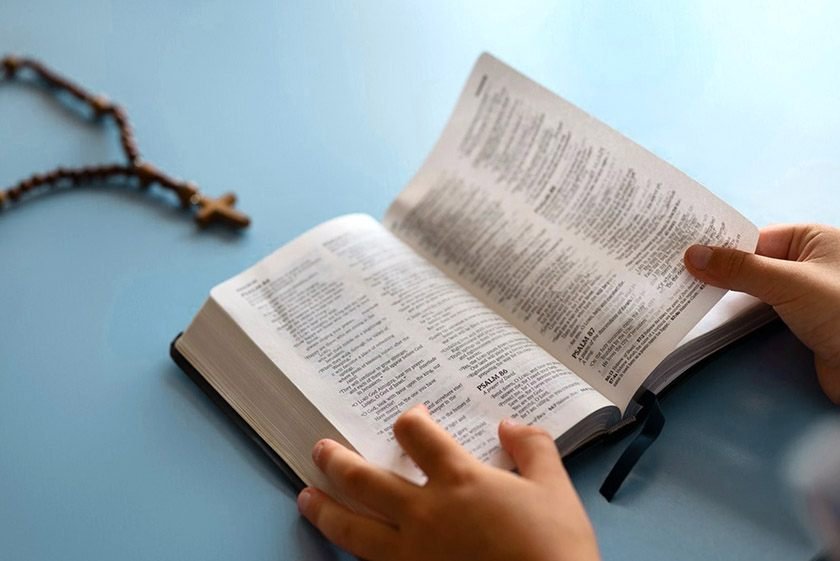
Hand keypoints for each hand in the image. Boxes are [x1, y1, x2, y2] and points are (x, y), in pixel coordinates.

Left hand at [297, 405, 600, 560]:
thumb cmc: (554, 545)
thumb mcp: (554, 488)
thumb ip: (533, 448)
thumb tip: (509, 425)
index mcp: (458, 479)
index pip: (416, 434)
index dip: (410, 419)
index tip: (411, 418)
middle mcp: (425, 512)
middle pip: (365, 480)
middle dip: (338, 461)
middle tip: (319, 450)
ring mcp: (412, 552)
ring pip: (353, 528)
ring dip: (325, 509)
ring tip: (305, 498)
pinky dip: (351, 555)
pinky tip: (344, 550)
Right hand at [684, 224, 839, 402]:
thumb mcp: (789, 283)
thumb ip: (740, 269)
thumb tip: (691, 255)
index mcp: (813, 239)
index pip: (754, 237)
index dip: (718, 244)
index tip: (678, 251)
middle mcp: (808, 262)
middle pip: (751, 261)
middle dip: (717, 269)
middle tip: (672, 272)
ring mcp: (804, 294)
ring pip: (754, 287)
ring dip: (726, 293)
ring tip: (681, 291)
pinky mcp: (800, 323)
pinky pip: (761, 311)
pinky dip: (738, 312)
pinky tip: (710, 314)